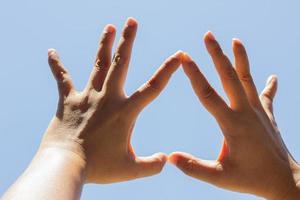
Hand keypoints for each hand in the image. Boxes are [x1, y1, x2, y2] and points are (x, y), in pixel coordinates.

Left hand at [42, 17, 182, 183]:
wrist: (65, 165)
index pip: (153, 87)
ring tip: (109, 27)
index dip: (168, 70)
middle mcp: (107, 98)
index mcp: (125, 112)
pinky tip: (51, 52)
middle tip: (131, 21)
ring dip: (104, 45)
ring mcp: (87, 97)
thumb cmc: (98, 168)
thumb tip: (166, 159)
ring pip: (98, 65)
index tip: (179, 55)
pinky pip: (63, 79)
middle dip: (127, 41)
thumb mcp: (131, 170)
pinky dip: (57, 65)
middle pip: (120, 64)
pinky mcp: (68, 101)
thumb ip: (152, 165)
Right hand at [169, 32, 299, 198]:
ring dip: (241, 59)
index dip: (194, 74)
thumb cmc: (251, 179)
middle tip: (208, 36)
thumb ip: (194, 168)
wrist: (285, 181)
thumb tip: (170, 158)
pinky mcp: (268, 115)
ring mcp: (259, 111)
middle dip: (217, 55)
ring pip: (248, 79)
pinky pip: (267, 95)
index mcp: (232, 124)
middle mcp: (246, 112)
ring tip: (236, 40)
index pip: (208, 95)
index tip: (184, 57)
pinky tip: (272, 76)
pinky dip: (269, 85)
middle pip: (229, 77)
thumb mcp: (220, 177)